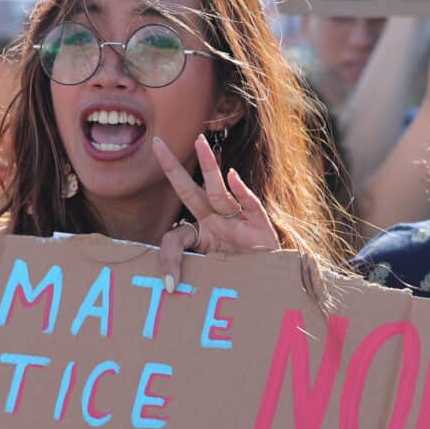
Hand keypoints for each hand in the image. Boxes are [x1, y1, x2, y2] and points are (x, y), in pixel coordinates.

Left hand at [152, 134, 279, 291]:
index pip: (175, 236)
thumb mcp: (210, 279)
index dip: (169, 258)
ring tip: (200, 142)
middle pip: (190, 192)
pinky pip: (249, 204)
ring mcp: (238, 222)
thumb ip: (191, 277)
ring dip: (209, 167)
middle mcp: (217, 223)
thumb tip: (170, 285)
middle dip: (173, 168)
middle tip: (156, 143)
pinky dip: (241, 191)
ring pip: (219, 193)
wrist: (273, 284)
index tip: (170, 277)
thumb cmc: (240, 278)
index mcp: (202, 235)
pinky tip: (232, 177)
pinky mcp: (261, 225)